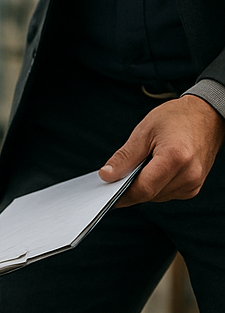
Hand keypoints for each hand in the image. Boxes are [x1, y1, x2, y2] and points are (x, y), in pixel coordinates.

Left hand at [98, 94, 224, 206]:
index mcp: (176, 158)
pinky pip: (164, 194)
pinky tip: (156, 169)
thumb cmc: (178, 118)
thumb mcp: (145, 131)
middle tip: (122, 172)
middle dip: (130, 187)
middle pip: (147, 195)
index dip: (121, 193)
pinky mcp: (192, 188)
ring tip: (146, 163)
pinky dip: (155, 186)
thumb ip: (125, 157)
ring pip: (154, 197)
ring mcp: (193, 183)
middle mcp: (189, 174)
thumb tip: (106, 176)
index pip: (142, 189)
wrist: (207, 115)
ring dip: (144, 186)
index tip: (106, 191)